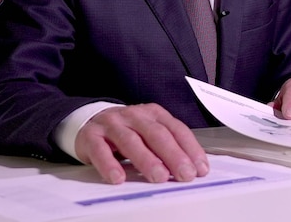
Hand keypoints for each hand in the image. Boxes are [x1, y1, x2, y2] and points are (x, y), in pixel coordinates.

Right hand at [75, 103, 208, 184]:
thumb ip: (168, 146)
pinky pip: (100, 150)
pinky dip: (109, 164)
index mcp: (154, 113)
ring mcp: (113, 124)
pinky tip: (118, 178)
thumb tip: (191, 168)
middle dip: (173, 155)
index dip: (190, 149)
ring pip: (131, 141)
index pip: (177, 129)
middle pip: (157, 134)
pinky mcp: (91, 136)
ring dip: (146, 160)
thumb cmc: (128, 131)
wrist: (90, 121)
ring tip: (159, 177)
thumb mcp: (150, 132)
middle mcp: (135, 115)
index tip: (200, 168)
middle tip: (185, 174)